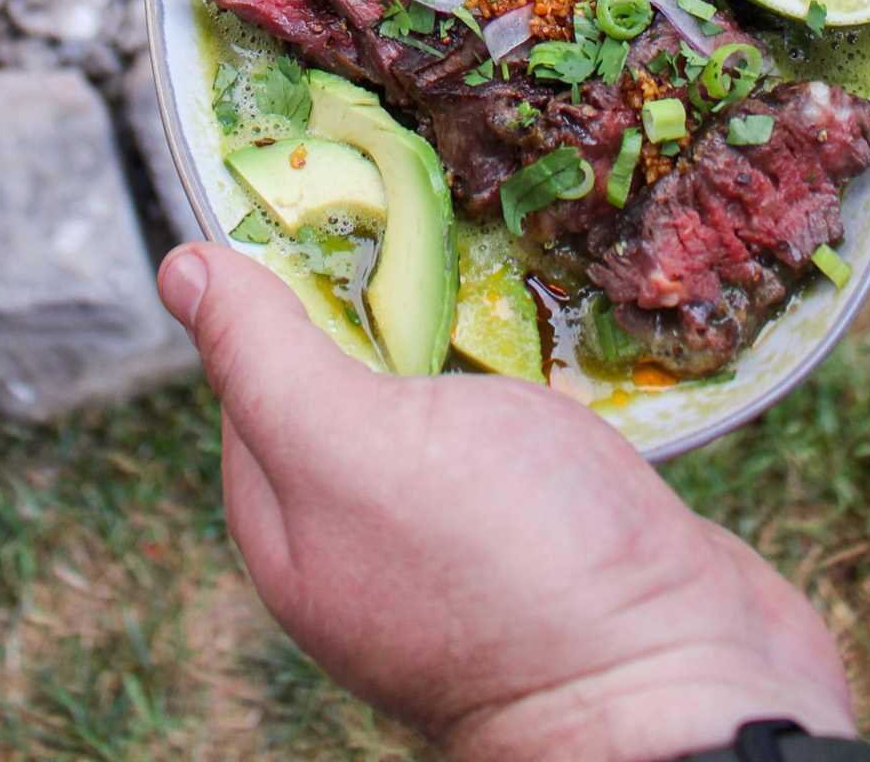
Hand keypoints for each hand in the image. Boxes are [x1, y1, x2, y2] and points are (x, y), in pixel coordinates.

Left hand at [159, 245, 854, 761]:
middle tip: (424, 180)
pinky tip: (557, 300)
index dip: (287, 269)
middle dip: (386, 273)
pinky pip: (525, 405)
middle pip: (355, 362)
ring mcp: (469, 525)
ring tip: (496, 217)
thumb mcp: (351, 446)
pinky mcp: (559, 512)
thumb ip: (265, 360)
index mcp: (295, 518)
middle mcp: (370, 528)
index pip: (258, 361)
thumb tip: (180, 269)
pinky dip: (534, 348)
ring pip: (446, 381)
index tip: (331, 179)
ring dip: (467, 306)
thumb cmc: (506, 569)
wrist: (688, 690)